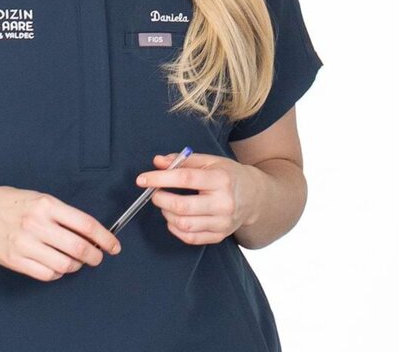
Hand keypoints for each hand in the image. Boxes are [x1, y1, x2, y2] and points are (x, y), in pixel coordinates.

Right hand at [0, 185, 119, 281]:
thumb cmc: (10, 204)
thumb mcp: (40, 199)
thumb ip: (64, 215)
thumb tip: (91, 233)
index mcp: (47, 205)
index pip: (86, 225)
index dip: (105, 238)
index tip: (113, 246)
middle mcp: (37, 224)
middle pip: (78, 248)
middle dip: (94, 256)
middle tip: (97, 257)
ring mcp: (24, 244)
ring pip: (64, 264)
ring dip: (75, 266)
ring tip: (74, 261)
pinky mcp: (14, 260)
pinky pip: (45, 274)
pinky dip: (57, 273)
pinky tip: (56, 266)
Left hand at [137, 151, 257, 245]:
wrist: (255, 196)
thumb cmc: (229, 176)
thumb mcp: (211, 161)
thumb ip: (183, 161)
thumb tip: (158, 162)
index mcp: (221, 179)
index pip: (185, 178)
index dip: (160, 179)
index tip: (143, 179)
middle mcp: (224, 202)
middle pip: (182, 206)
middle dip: (160, 200)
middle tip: (155, 194)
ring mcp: (223, 222)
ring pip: (183, 224)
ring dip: (167, 214)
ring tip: (167, 205)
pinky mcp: (220, 235)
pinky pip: (190, 237)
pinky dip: (176, 229)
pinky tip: (175, 218)